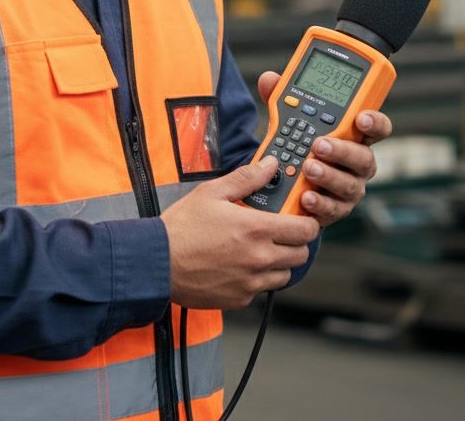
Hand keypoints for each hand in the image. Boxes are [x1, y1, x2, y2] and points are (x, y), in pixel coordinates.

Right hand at [161, 156, 320, 309]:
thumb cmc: (182, 227)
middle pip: (300, 254)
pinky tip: (239, 264)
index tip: (300, 218)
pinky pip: (261, 289)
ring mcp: (250, 282)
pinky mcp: (239, 299)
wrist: (157, 263)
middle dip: (295, 241)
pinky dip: (257, 278)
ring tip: (258, 248)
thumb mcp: (212, 192)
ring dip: (279, 262)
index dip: (307, 222)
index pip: (305, 230)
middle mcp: (259, 258)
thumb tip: (269, 165)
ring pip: (285, 275)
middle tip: (278, 231)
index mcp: (256, 229)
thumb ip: (246, 178)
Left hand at [257, 70, 391, 227]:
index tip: (361, 118)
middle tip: (319, 144)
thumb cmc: (300, 142)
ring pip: (349, 184)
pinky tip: (306, 196)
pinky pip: (332, 209)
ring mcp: (348, 187)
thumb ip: (283, 98)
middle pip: (364, 158)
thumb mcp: (289, 118)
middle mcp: (358, 163)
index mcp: (354, 136)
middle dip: (342, 150)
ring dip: (329, 175)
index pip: (377, 128)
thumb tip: (270, 80)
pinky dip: (320, 203)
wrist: (287, 179)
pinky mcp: (335, 208)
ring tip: (307, 167)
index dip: (375, 122)